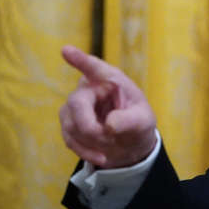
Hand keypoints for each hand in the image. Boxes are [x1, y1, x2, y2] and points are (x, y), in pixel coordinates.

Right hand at [58, 44, 157, 168]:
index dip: (80, 60)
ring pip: (70, 123)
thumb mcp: (143, 121)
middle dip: (89, 126)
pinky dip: (84, 150)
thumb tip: (108, 125)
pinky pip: (69, 138)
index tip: (66, 50)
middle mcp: (90, 88)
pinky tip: (101, 157)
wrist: (129, 145)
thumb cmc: (138, 124)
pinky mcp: (69, 123)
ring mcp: (76, 105)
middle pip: (76, 102)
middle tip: (106, 138)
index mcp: (111, 80)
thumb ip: (130, 120)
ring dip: (90, 141)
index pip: (94, 67)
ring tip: (110, 147)